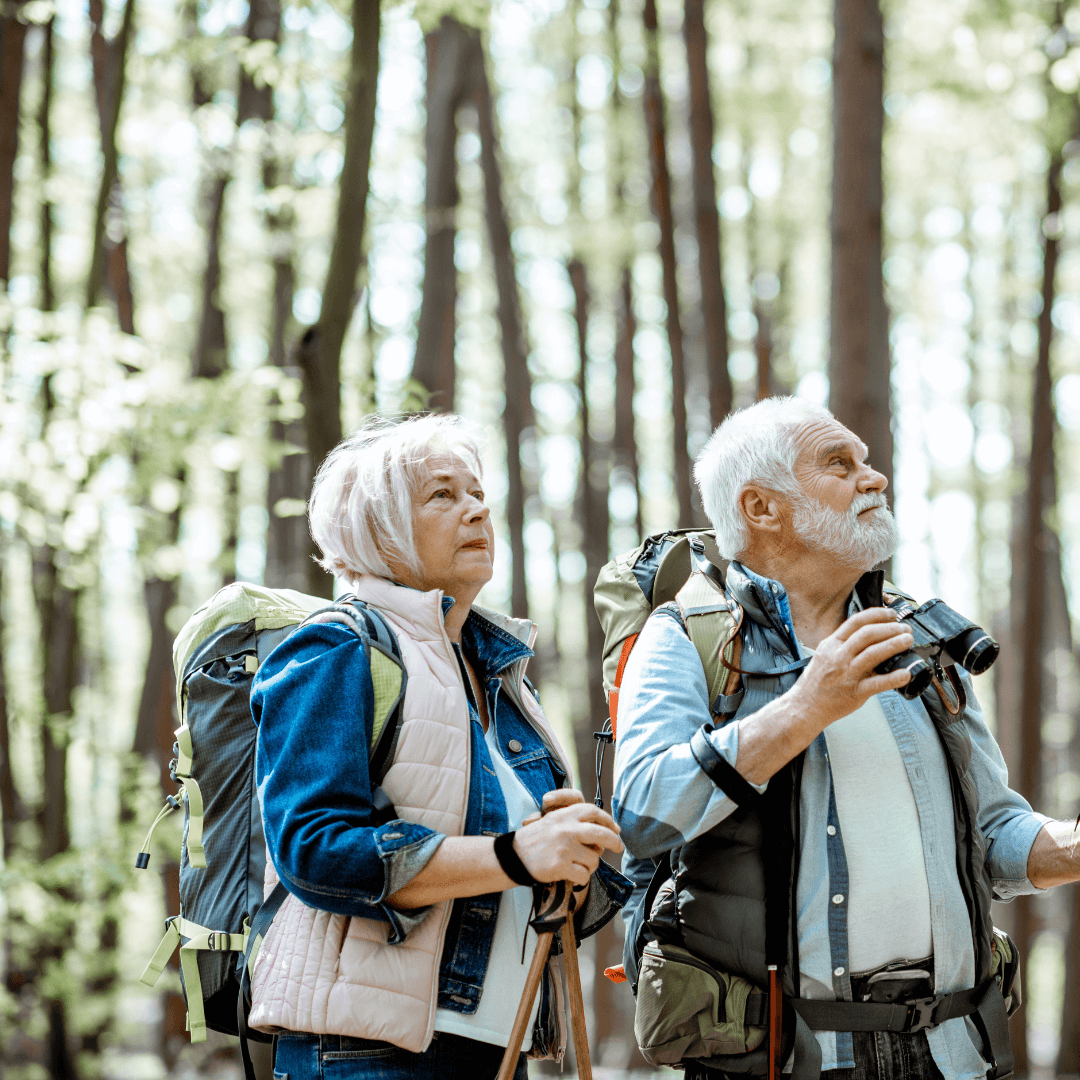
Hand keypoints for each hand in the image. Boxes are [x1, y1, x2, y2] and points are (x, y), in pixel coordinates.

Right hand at [514, 789, 621, 886]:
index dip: (608, 820)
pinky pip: (584, 875)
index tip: (615, 829)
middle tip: (619, 847)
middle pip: (602, 834)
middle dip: (614, 842)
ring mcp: (564, 847)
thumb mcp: (553, 821)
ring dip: (590, 866)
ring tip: (578, 865)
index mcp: (564, 815)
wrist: (513, 856)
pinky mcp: (561, 865)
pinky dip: (581, 878)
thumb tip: (605, 834)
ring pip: (594, 859)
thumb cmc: (536, 840)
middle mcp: (566, 828)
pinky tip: (571, 875)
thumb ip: (576, 823)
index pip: (593, 811)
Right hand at [796, 607, 912, 730]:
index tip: (891, 614)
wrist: (804, 706)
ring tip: (907, 641)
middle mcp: (838, 656)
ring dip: (894, 644)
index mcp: (831, 644)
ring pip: (873, 653)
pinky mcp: (854, 692)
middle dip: (890, 628)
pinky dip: (893, 678)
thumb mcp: (824, 655)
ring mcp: (846, 674)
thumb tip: (867, 635)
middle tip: (904, 629)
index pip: (856, 622)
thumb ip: (843, 645)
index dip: (877, 615)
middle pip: (867, 634)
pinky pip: (877, 683)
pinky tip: (905, 673)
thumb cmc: (815, 682)